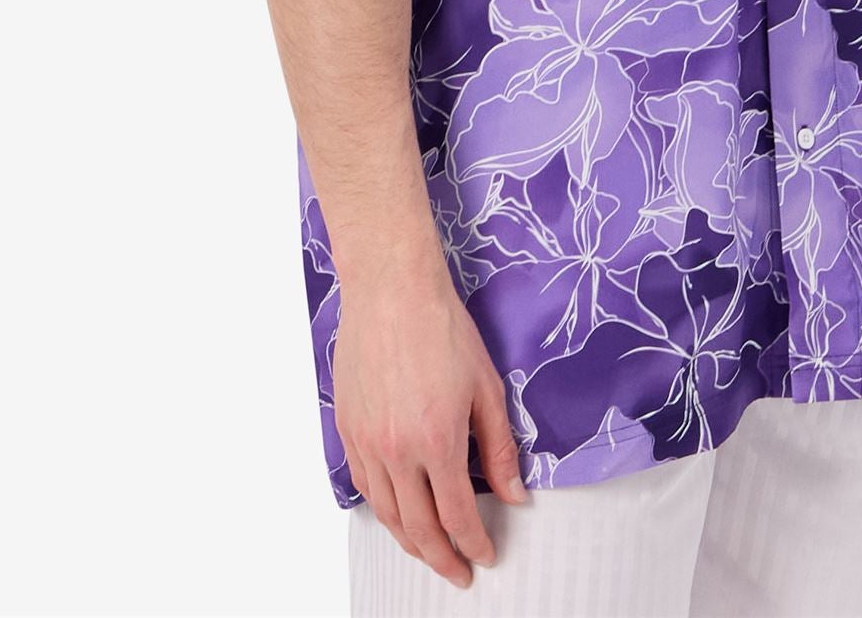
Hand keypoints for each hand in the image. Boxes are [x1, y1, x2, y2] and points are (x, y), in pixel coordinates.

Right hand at [331, 246, 528, 585]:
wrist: (391, 290)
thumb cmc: (442, 328)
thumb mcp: (486, 386)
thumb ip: (499, 447)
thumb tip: (514, 494)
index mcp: (437, 440)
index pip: (456, 515)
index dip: (473, 543)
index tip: (485, 556)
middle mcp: (397, 450)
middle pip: (418, 527)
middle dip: (442, 558)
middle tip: (459, 572)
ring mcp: (367, 442)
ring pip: (386, 513)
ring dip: (410, 542)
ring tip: (430, 552)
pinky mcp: (347, 429)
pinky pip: (364, 485)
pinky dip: (382, 509)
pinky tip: (397, 513)